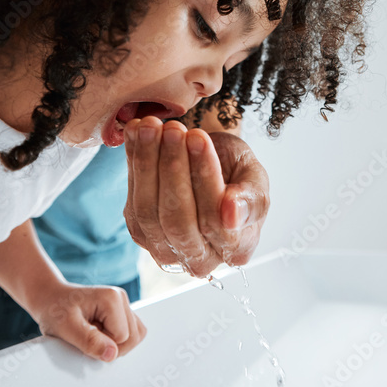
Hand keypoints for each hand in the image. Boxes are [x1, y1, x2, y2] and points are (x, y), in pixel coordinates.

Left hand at [27, 281, 145, 361]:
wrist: (49, 298)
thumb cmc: (55, 309)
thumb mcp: (66, 327)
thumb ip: (89, 341)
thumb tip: (112, 354)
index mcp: (112, 298)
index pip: (123, 338)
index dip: (102, 346)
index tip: (83, 336)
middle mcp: (121, 298)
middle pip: (133, 338)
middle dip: (110, 346)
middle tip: (87, 336)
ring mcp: (122, 304)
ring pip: (135, 336)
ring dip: (114, 343)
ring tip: (93, 334)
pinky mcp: (121, 311)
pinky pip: (131, 333)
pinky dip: (116, 339)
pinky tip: (99, 333)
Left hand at [123, 117, 269, 275]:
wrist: (214, 168)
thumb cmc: (238, 175)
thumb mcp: (255, 178)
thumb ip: (251, 198)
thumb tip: (231, 214)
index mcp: (237, 250)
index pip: (216, 220)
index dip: (205, 177)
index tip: (198, 138)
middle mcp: (201, 260)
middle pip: (178, 220)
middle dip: (173, 168)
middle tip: (174, 129)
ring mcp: (167, 250)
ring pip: (149, 212)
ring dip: (148, 163)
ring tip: (153, 126)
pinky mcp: (141, 234)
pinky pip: (132, 202)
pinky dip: (133, 163)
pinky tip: (138, 133)